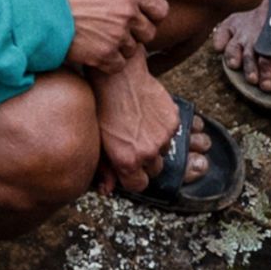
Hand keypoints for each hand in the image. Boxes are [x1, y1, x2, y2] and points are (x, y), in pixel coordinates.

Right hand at [58, 0, 162, 73]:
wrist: (38, 11)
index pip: (160, 9)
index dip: (152, 15)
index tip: (142, 18)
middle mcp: (127, 14)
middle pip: (149, 33)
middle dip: (136, 35)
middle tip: (117, 32)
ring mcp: (117, 35)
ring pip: (133, 50)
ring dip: (120, 48)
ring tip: (100, 40)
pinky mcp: (104, 54)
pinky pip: (118, 65)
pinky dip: (108, 63)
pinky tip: (94, 53)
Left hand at [94, 57, 179, 191]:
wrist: (118, 79)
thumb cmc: (102, 107)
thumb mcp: (97, 140)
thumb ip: (104, 169)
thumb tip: (106, 190)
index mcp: (127, 160)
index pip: (139, 185)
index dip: (134, 179)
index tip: (131, 171)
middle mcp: (148, 152)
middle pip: (154, 170)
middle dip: (146, 162)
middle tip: (134, 146)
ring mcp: (163, 137)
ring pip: (164, 151)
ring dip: (155, 144)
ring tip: (140, 128)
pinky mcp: (173, 122)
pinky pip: (172, 133)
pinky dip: (163, 128)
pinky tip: (148, 117)